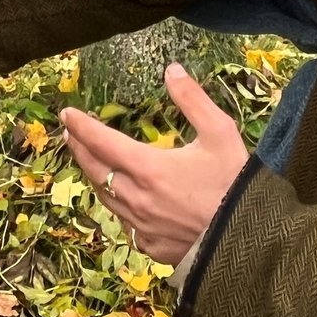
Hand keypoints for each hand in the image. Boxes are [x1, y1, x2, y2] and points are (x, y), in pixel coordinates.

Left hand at [59, 63, 248, 264]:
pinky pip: (124, 222)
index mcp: (149, 168)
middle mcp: (137, 199)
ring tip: (89, 159)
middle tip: (70, 133)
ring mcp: (141, 226)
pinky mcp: (150, 245)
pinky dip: (117, 204)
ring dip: (94, 175)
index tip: (67, 114)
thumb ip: (192, 100)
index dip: (81, 126)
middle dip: (79, 149)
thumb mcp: (220, 133)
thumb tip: (171, 70)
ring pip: (106, 197)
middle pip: (96, 170)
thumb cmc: (234, 183)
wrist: (249, 238)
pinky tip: (120, 198)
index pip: (102, 142)